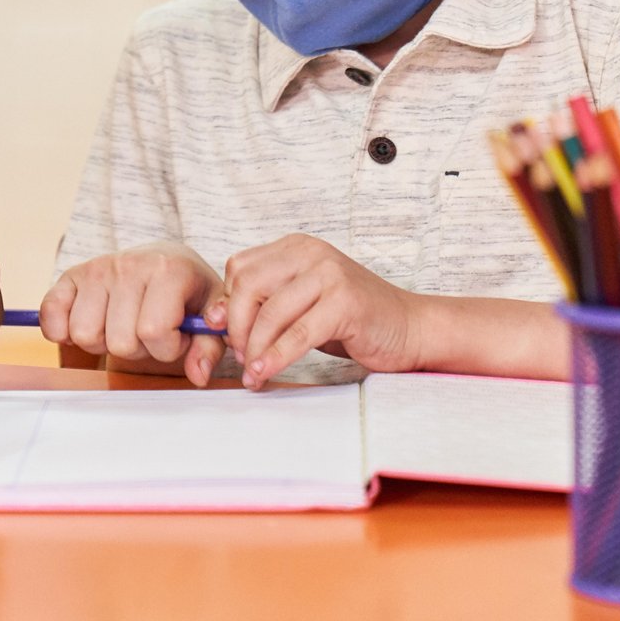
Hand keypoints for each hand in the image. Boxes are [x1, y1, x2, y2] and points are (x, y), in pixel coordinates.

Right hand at [38, 242, 226, 385]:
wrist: (166, 260)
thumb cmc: (189, 293)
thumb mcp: (210, 315)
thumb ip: (208, 347)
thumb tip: (197, 375)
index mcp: (169, 270)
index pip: (154, 331)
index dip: (167, 347)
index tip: (176, 336)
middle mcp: (130, 264)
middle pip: (118, 341)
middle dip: (137, 349)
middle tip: (148, 332)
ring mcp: (97, 268)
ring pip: (84, 334)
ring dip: (103, 341)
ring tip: (122, 326)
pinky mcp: (71, 275)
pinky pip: (51, 313)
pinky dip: (62, 329)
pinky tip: (90, 323)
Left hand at [217, 234, 423, 388]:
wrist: (408, 328)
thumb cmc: (351, 319)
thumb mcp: (300, 305)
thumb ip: (262, 305)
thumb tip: (211, 318)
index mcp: (295, 247)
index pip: (240, 268)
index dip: (228, 304)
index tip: (228, 335)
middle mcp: (311, 253)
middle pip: (248, 286)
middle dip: (237, 327)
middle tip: (242, 357)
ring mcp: (330, 274)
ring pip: (270, 312)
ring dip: (255, 349)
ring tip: (253, 373)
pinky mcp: (345, 303)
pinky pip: (298, 334)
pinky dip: (276, 357)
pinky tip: (266, 373)